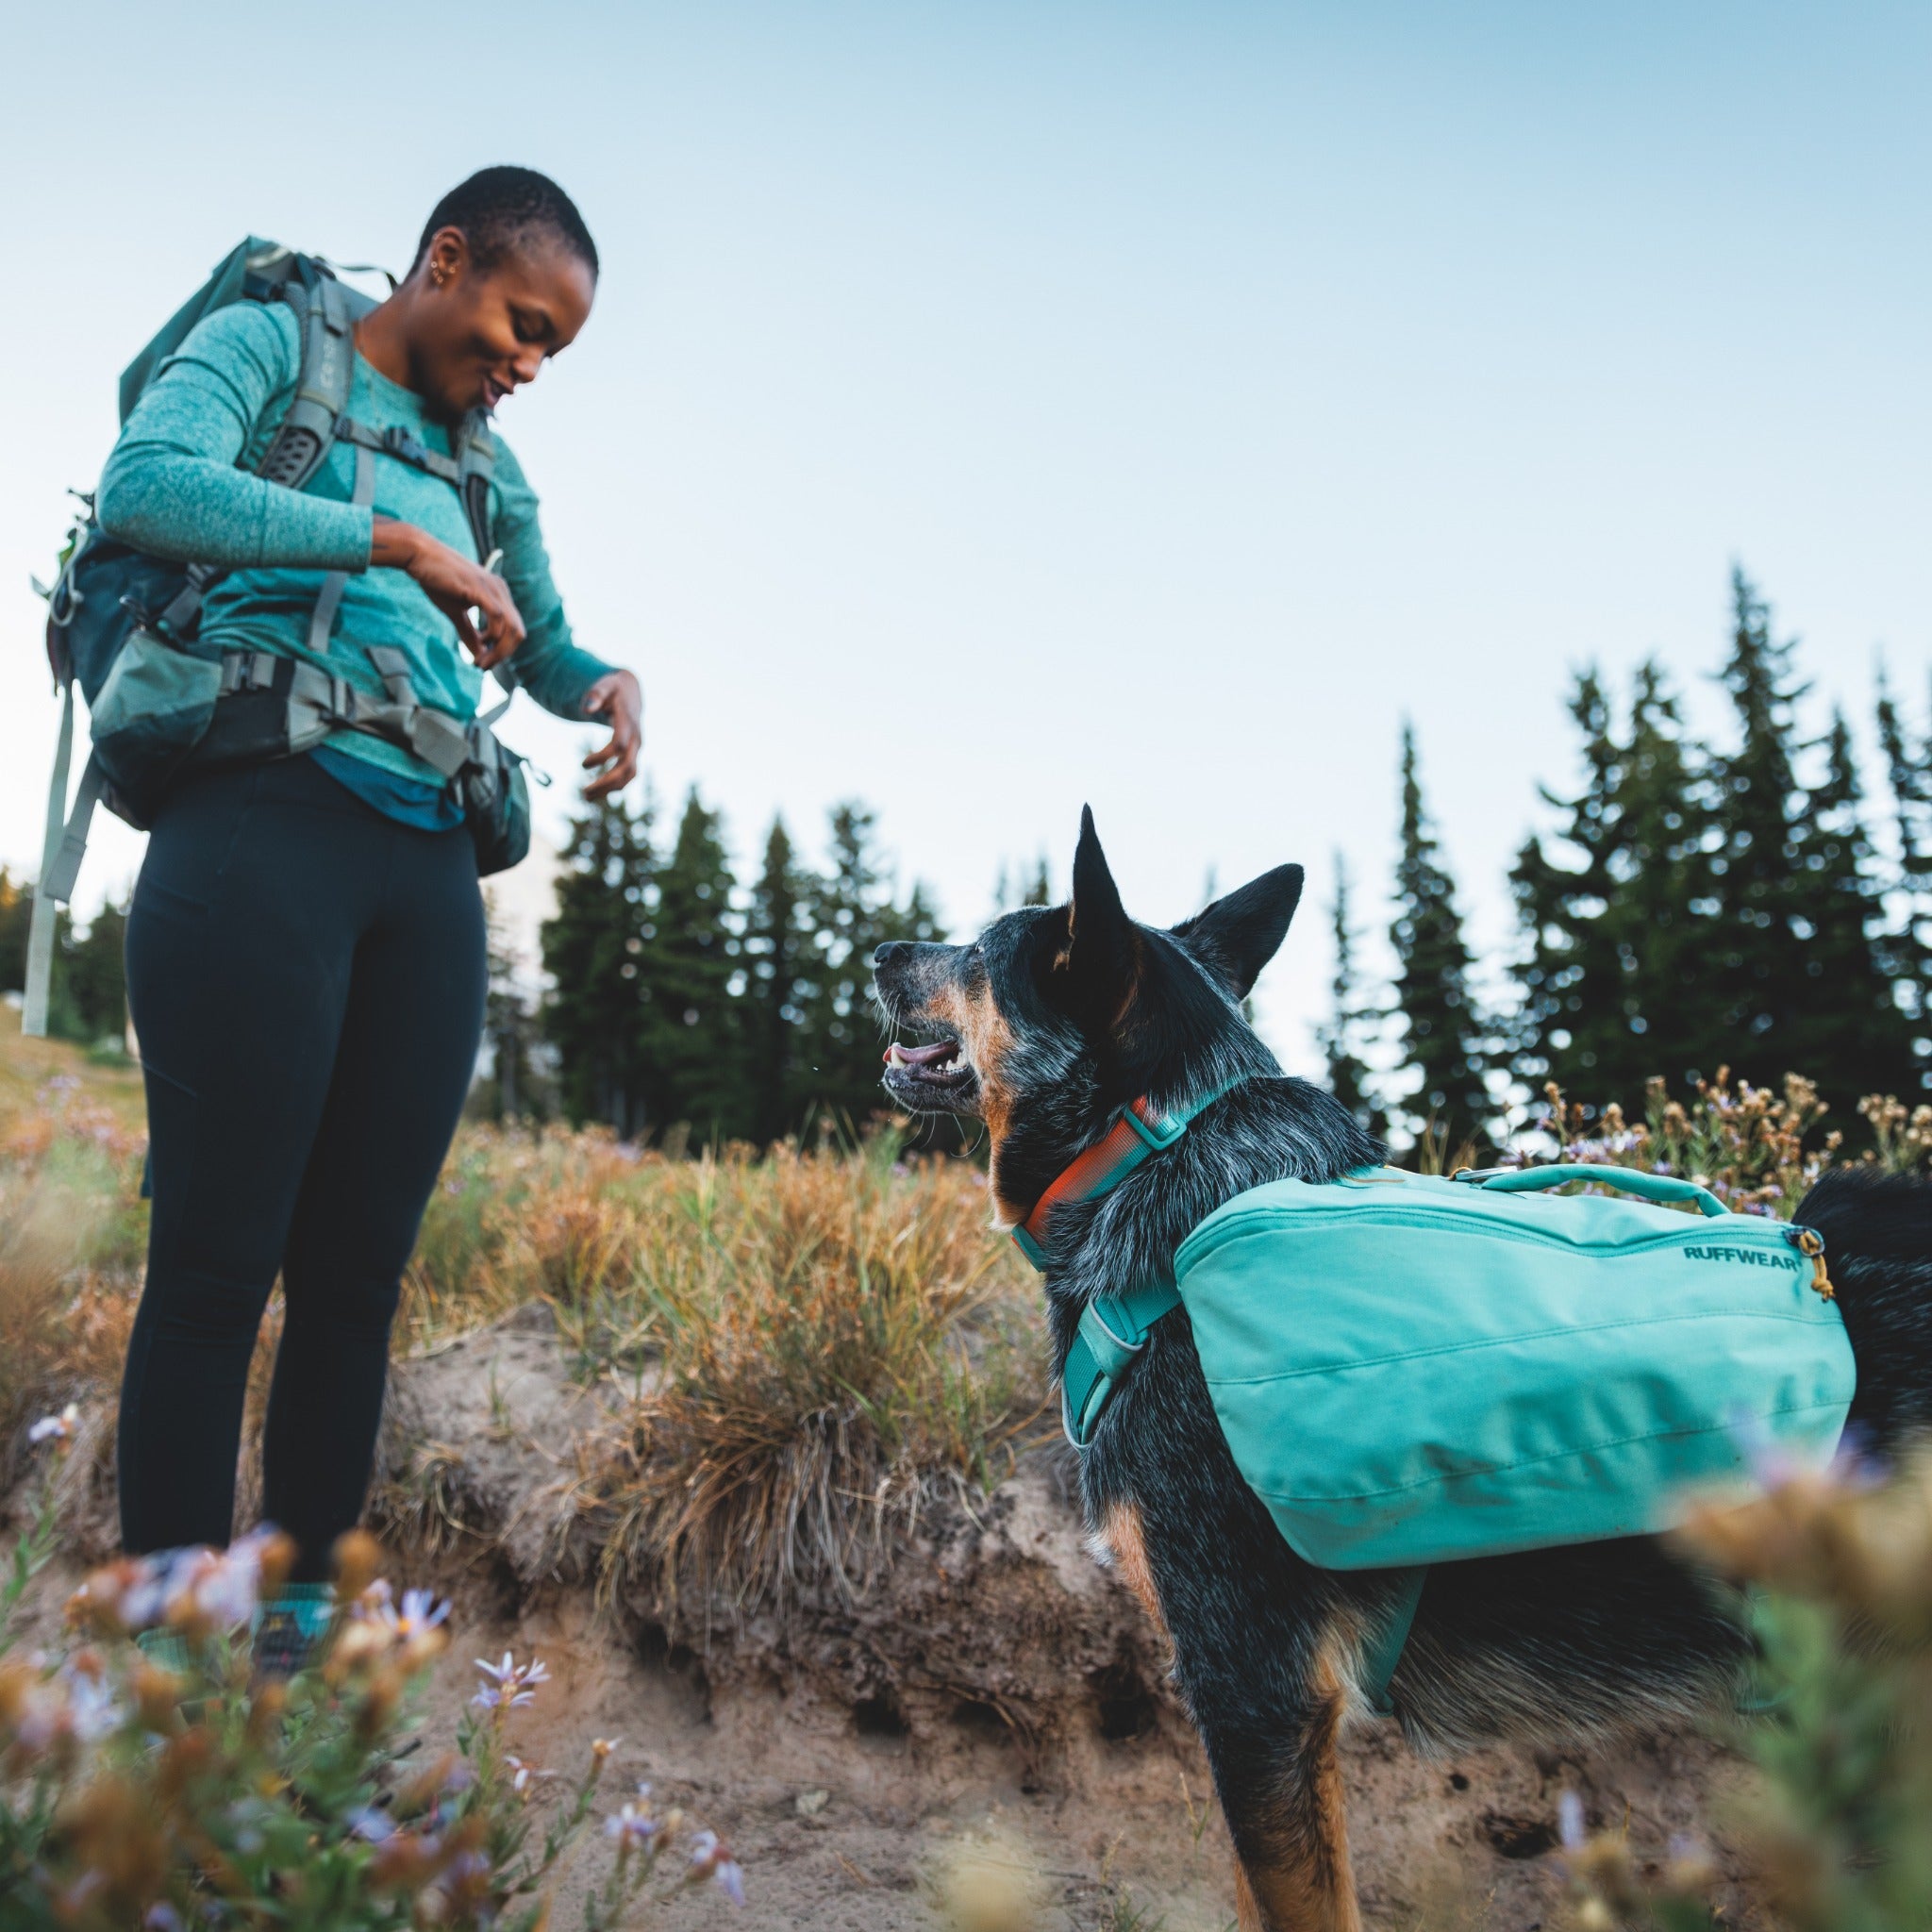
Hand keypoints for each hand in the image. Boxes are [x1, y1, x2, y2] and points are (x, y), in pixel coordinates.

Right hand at [371, 518, 525, 669]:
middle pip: (518, 631)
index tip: (485, 662)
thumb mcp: (456, 613)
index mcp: (499, 594)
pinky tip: (481, 646)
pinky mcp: (480, 588)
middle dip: (503, 654)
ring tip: (480, 662)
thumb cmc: (436, 580)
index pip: (514, 629)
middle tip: (484, 667)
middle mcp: (501, 590)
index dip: (503, 650)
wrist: (420, 555)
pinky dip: (493, 636)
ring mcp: (492, 588)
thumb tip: (479, 655)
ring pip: (511, 627)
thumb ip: (470, 633)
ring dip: (498, 651)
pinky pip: (497, 616)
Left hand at [581, 670, 641, 799]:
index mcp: (629, 723)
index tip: (583, 765)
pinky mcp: (633, 753)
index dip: (602, 757)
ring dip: (610, 788)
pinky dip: (613, 785)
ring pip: (629, 775)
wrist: (630, 692)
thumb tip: (586, 709)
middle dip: (607, 782)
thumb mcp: (604, 686)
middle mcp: (637, 739)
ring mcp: (637, 748)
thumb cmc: (613, 688)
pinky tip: (596, 791)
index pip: (619, 746)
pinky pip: (627, 774)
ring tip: (586, 797)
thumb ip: (595, 695)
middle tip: (584, 793)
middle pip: (627, 768)